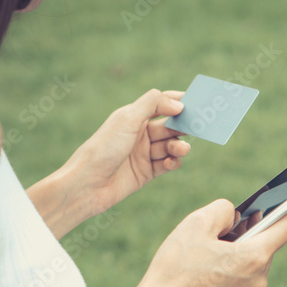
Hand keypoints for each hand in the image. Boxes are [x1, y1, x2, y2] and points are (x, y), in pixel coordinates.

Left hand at [65, 88, 190, 218]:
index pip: (161, 103)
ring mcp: (143, 153)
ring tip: (181, 150)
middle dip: (184, 126)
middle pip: (170, 125)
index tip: (197, 102)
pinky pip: (167, 164)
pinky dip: (172, 162)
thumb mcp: (128, 119)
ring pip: (170, 145)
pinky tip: (170, 163)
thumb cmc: (104, 148)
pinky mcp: (146, 172)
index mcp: (134, 116)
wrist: (88, 184)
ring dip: (179, 146)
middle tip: (199, 127)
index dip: (179, 101)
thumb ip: (154, 105)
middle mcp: (139, 133)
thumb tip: (179, 104)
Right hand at [121, 194, 286, 286]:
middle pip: (264, 245)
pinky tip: (203, 271)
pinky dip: (228, 272)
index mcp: (255, 257)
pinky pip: (239, 282)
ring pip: (249, 264)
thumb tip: (235, 217)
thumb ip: (223, 210)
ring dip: (236, 253)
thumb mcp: (196, 223)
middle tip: (228, 224)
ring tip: (206, 251)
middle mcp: (259, 280)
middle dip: (249, 232)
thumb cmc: (174, 270)